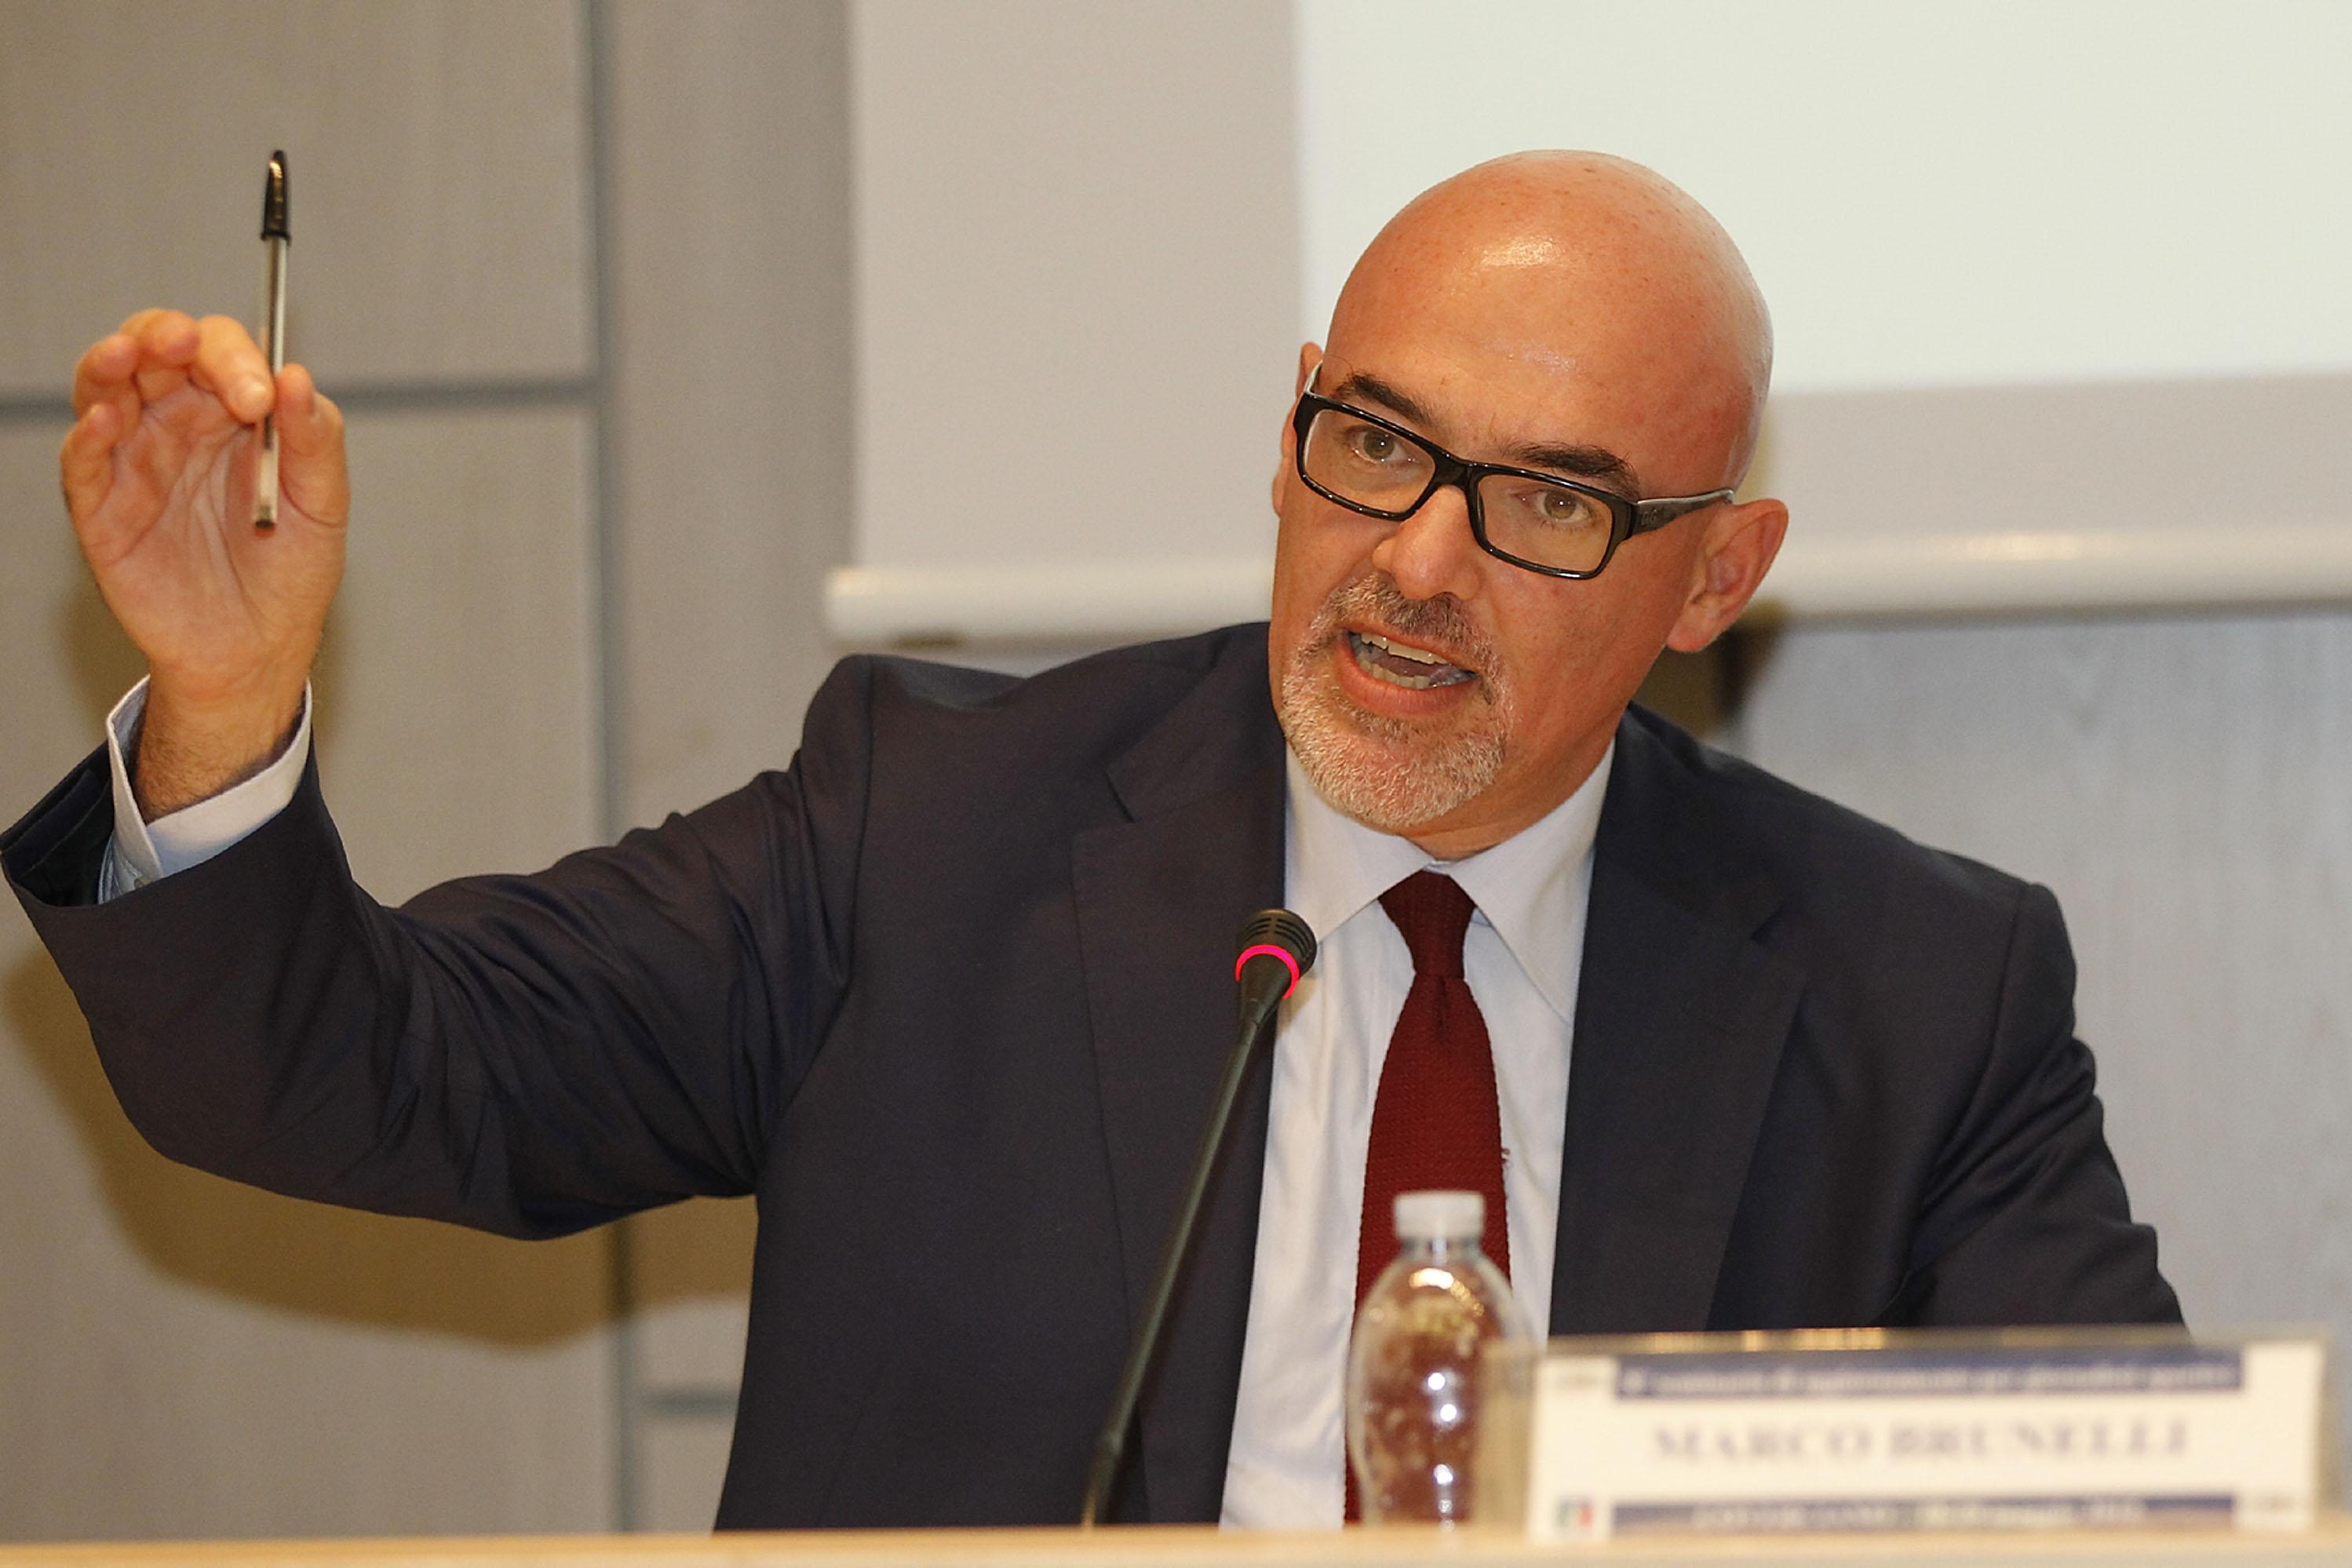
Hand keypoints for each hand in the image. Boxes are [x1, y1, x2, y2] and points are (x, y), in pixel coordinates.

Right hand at [60, 310, 348, 817]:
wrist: (259, 649)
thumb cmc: (291, 573)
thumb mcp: (323, 505)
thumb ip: (315, 442)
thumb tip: (299, 377)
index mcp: (232, 414)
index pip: (217, 352)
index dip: (232, 357)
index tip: (259, 394)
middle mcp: (177, 426)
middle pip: (152, 353)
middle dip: (164, 336)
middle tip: (184, 343)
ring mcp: (134, 462)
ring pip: (105, 390)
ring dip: (110, 362)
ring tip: (127, 352)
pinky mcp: (101, 509)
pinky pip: (83, 462)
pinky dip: (87, 436)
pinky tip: (104, 419)